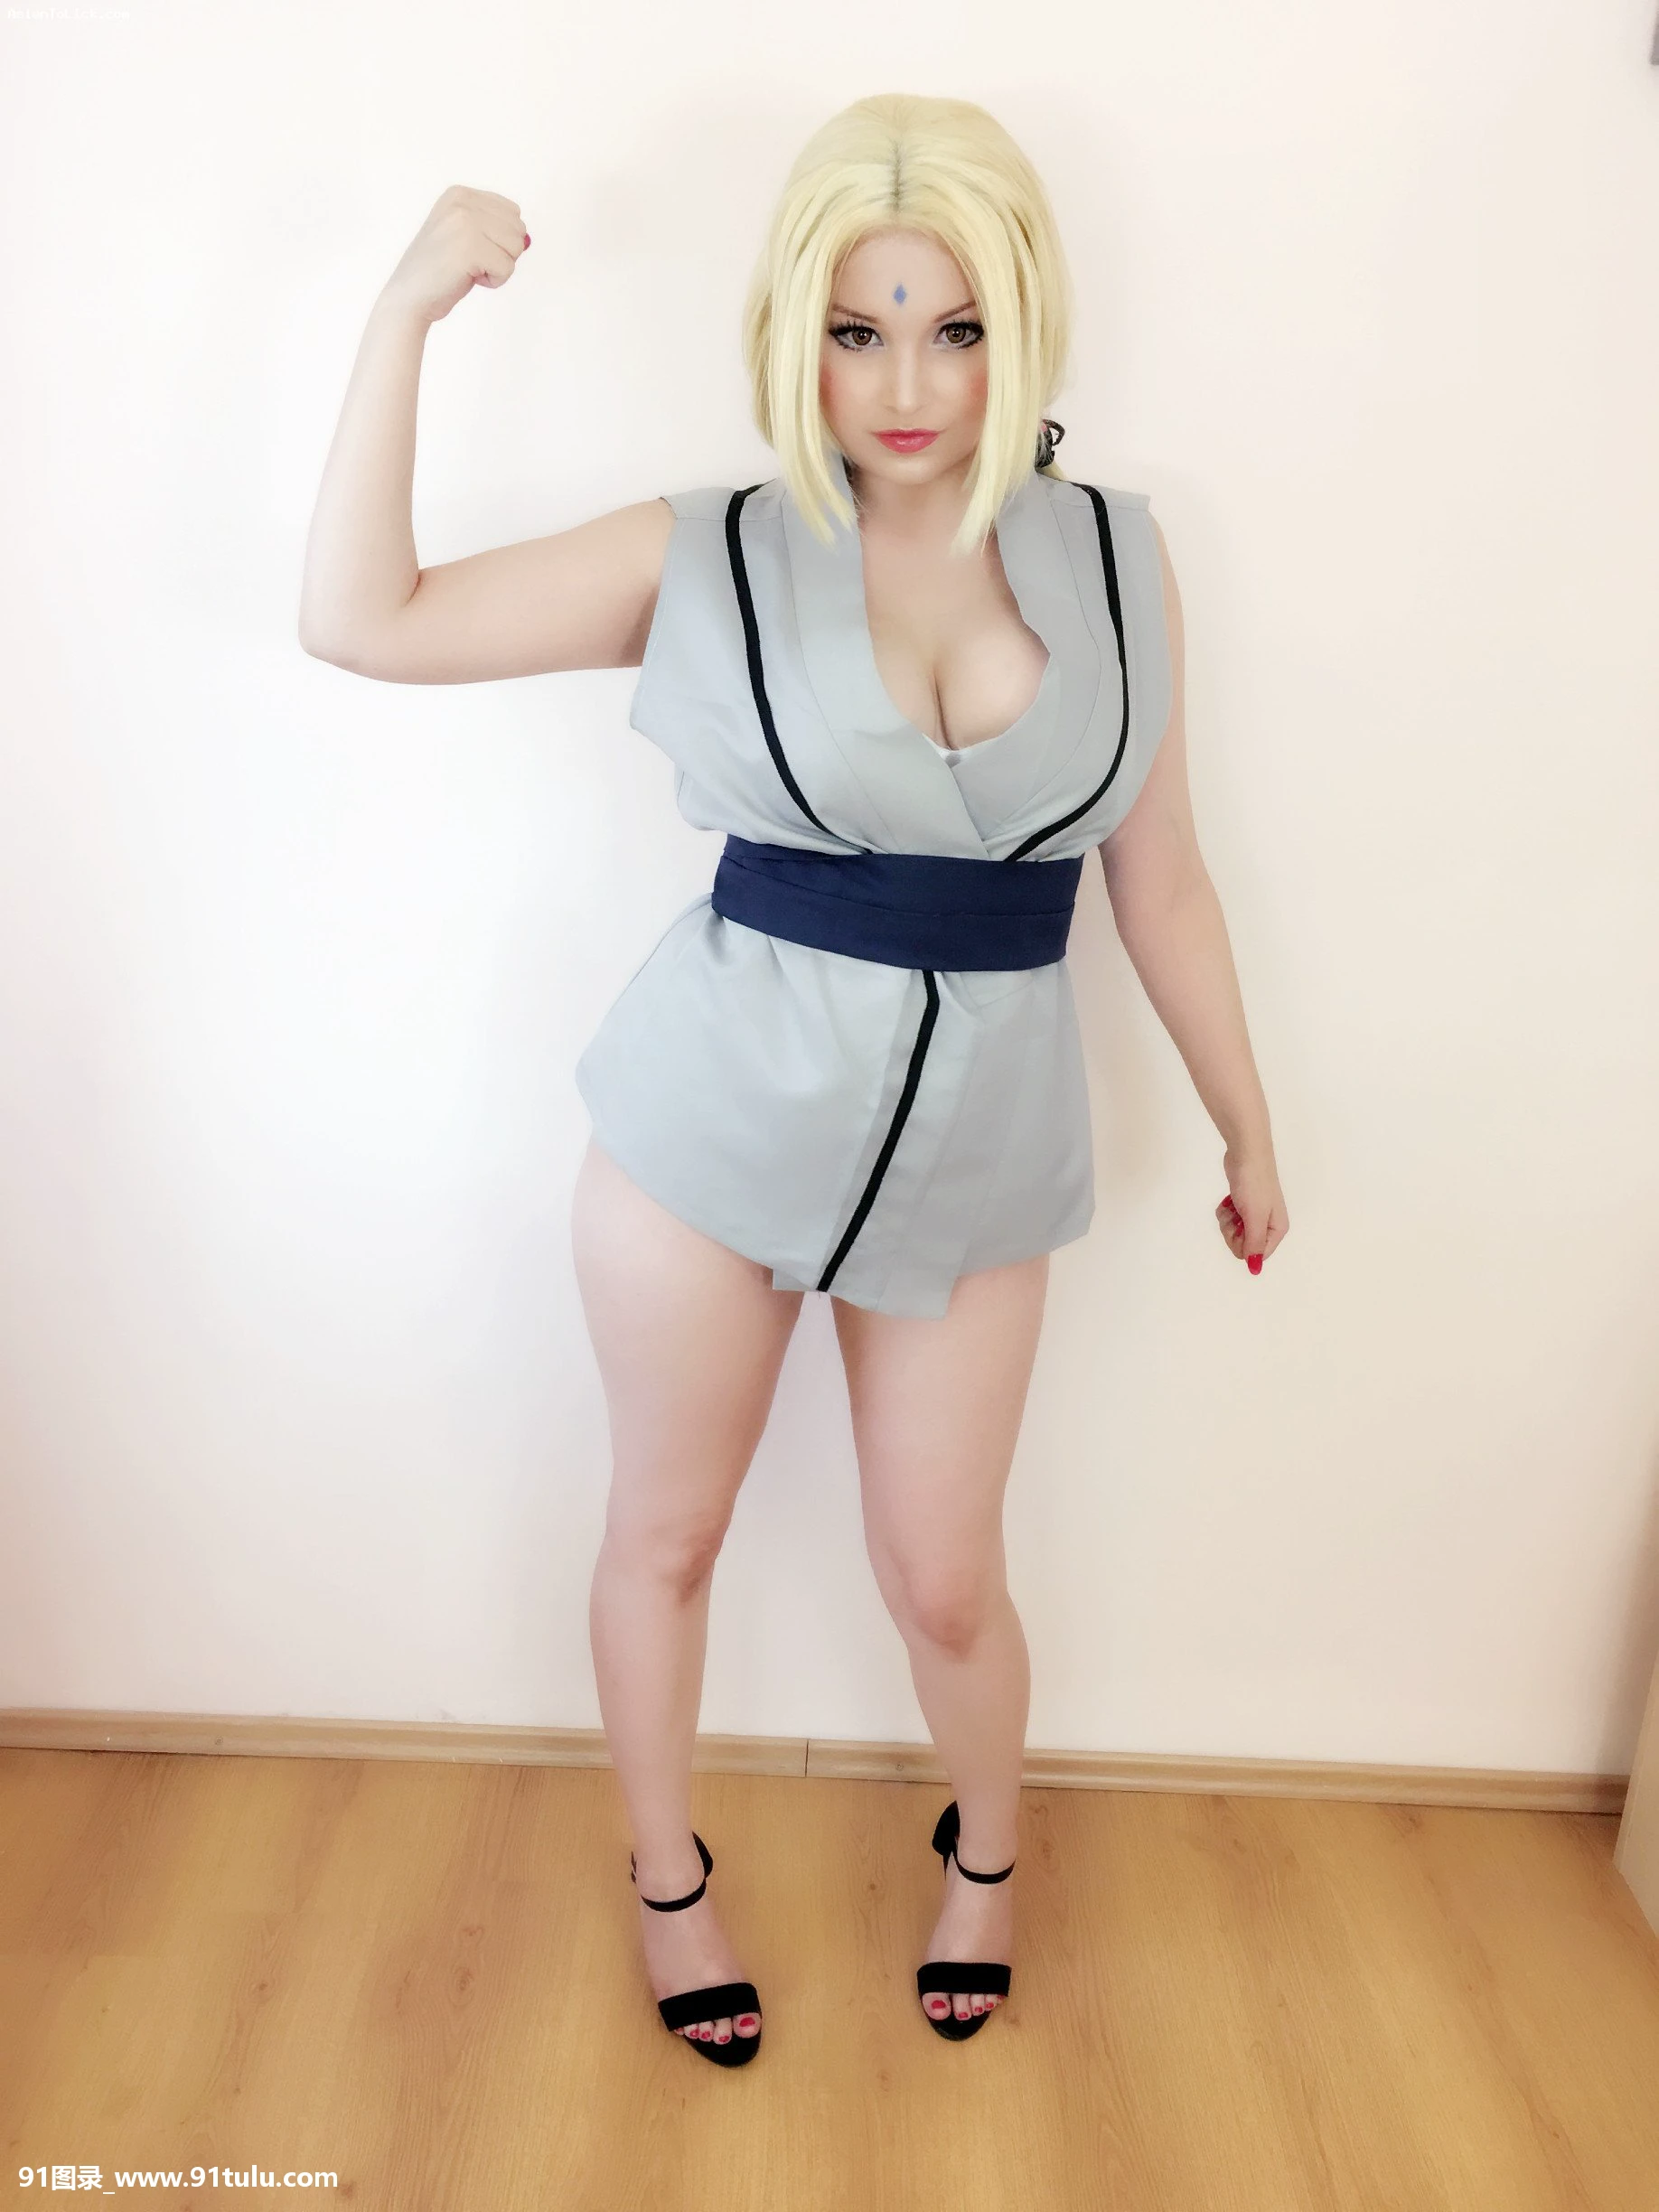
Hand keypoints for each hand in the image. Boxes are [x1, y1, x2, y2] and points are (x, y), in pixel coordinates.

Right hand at [378, 183, 531, 327]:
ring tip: (469, 269)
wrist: (409, 296)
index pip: (513, 212)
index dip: (500, 240)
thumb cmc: (440, 272)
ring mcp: (465, 222)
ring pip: (516, 247)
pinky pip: (508, 268)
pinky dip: (495, 281)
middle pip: (518, 229)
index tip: (472, 249)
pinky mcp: (470, 247)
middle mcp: (462, 201)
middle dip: (502, 253)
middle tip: (471, 262)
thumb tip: (527, 239)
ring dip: (498, 267)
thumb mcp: (465, 236)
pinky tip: (470, 279)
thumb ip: (495, 229)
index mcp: (460, 194)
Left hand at [1217, 1146, 1287, 1274]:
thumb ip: (1254, 1245)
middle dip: (1232, 1231)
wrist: (1246, 1154)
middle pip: (1242, 1245)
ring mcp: (1255, 1215)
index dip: (1242, 1244)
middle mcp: (1268, 1225)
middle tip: (1235, 1214)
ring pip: (1234, 1232)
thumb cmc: (1254, 1184)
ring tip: (1233, 1204)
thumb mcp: (1254, 1217)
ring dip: (1227, 1220)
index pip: (1255, 1255)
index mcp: (1277, 1230)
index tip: (1238, 1228)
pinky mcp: (1243, 1205)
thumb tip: (1254, 1269)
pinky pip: (1229, 1219)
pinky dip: (1226, 1211)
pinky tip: (1229, 1199)